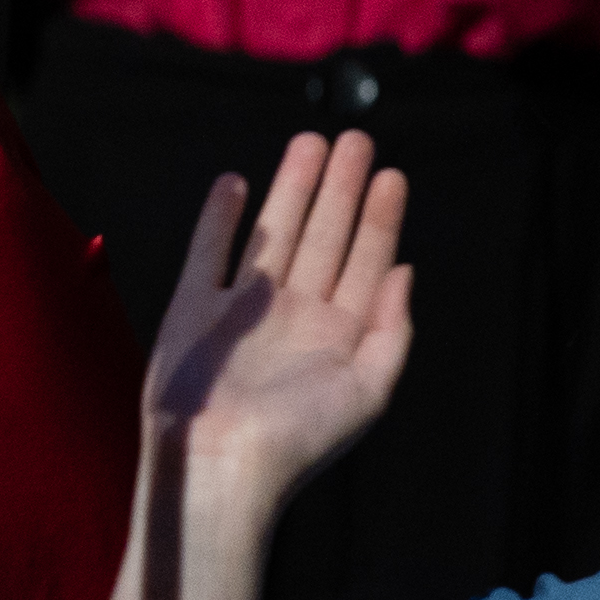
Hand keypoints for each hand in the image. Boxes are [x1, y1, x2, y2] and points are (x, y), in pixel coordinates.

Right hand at [141, 130, 412, 511]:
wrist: (221, 462)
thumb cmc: (299, 435)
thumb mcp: (369, 390)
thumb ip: (392, 329)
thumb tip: (404, 269)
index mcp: (340, 335)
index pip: (366, 261)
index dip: (380, 217)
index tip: (390, 174)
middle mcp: (295, 313)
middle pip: (324, 237)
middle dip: (340, 188)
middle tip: (354, 138)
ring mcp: (243, 307)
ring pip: (274, 234)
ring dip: (291, 190)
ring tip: (308, 143)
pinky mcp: (195, 307)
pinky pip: (210, 252)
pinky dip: (221, 219)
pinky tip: (235, 186)